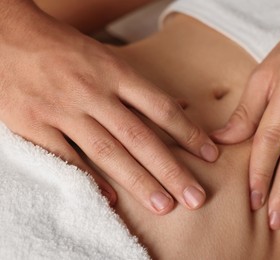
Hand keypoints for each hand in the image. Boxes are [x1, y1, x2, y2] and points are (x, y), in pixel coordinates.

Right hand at [0, 1, 217, 213]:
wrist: (9, 35)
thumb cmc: (65, 48)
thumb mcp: (108, 57)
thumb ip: (141, 87)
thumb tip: (180, 106)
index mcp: (115, 72)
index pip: (161, 108)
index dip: (189, 133)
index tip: (210, 156)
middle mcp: (93, 92)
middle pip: (141, 137)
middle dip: (171, 170)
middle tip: (195, 197)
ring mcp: (63, 109)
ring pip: (108, 152)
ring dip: (139, 182)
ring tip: (164, 205)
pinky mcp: (33, 124)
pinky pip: (66, 157)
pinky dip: (89, 179)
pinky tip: (112, 198)